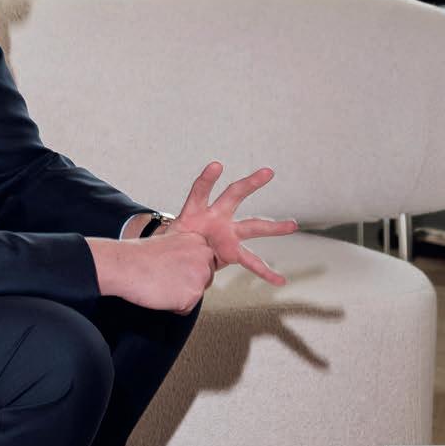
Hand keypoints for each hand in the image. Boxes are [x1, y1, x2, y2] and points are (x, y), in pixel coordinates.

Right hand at [85, 231, 215, 314]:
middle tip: (165, 276)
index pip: (204, 264)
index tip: (170, 267)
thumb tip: (190, 266)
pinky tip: (161, 292)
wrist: (124, 265)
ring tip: (161, 283)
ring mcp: (200, 276)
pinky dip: (174, 306)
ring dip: (180, 295)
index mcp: (198, 240)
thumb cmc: (138, 255)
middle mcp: (204, 256)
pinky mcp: (193, 295)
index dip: (185, 269)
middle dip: (186, 283)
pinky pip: (187, 309)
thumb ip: (186, 252)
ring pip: (196, 295)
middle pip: (204, 280)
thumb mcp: (169, 242)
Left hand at [170, 162, 297, 285]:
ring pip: (252, 225)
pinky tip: (280, 280)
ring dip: (273, 226)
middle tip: (268, 171)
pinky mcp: (230, 252)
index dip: (206, 179)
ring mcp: (226, 233)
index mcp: (195, 211)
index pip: (200, 191)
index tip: (216, 165)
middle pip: (234, 196)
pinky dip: (265, 271)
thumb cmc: (169, 243)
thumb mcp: (163, 239)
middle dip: (250, 184)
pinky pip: (251, 262)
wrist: (174, 256)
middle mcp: (214, 218)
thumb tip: (152, 256)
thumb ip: (165, 244)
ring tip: (293, 224)